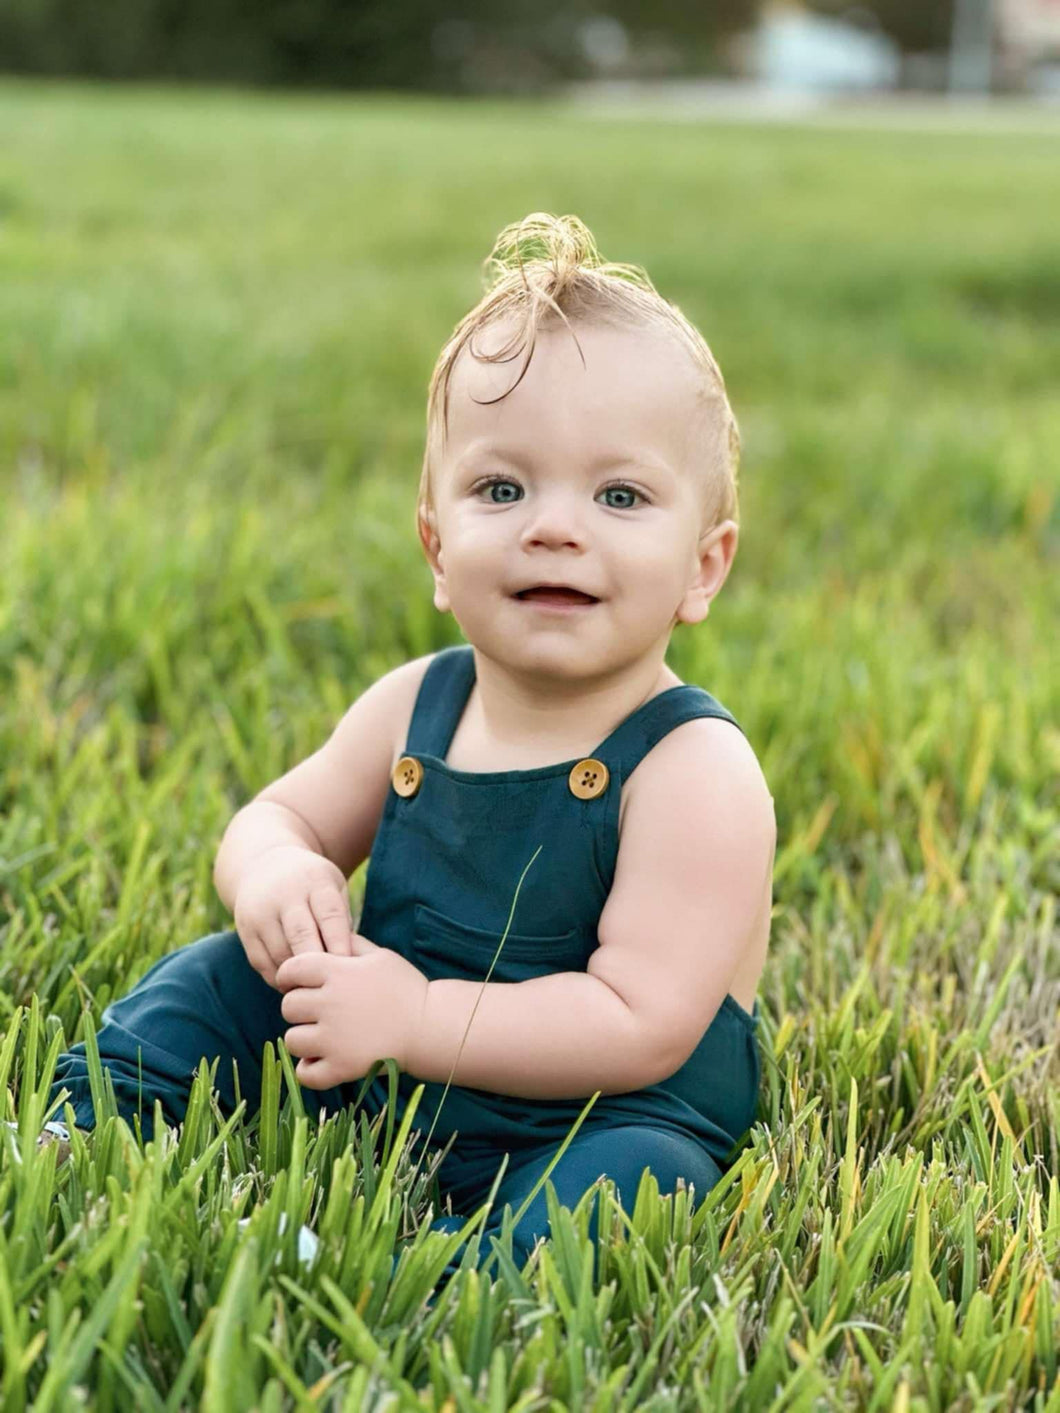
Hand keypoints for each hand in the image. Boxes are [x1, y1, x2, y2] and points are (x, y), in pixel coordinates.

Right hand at [233, 846, 355, 988]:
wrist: (264, 865)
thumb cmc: (312, 884)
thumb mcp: (332, 885)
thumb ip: (341, 918)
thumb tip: (346, 960)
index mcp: (314, 881)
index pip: (330, 915)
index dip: (340, 943)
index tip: (349, 967)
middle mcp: (284, 895)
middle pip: (301, 936)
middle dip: (317, 964)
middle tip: (332, 986)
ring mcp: (260, 912)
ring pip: (280, 954)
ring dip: (298, 976)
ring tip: (316, 990)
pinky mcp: (245, 929)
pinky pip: (262, 963)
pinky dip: (278, 978)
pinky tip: (294, 985)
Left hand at [275, 932, 428, 1088]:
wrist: (431, 1027)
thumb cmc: (407, 988)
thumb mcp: (381, 956)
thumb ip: (350, 944)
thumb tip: (326, 937)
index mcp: (339, 972)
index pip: (291, 970)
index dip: (290, 977)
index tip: (298, 984)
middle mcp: (332, 1004)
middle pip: (288, 1006)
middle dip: (298, 1008)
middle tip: (316, 1012)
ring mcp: (335, 1039)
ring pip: (291, 1040)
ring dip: (303, 1039)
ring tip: (321, 1037)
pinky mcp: (343, 1067)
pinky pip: (306, 1074)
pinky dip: (309, 1069)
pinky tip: (323, 1060)